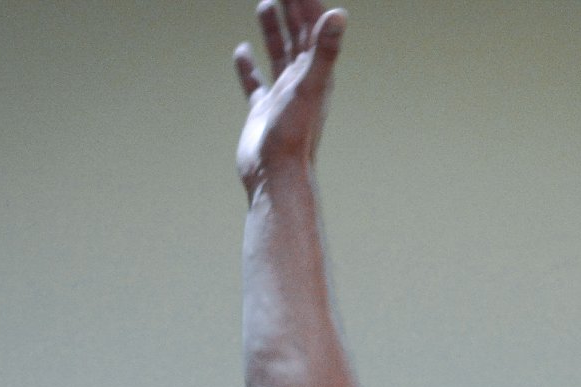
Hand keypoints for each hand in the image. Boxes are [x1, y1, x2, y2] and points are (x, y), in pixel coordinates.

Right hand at [234, 0, 346, 195]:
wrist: (276, 176)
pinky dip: (249, 66)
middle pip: (298, 36)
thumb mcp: (310, 86)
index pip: (313, 27)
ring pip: (279, 54)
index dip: (307, 2)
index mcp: (316, 74)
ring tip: (265, 4)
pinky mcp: (263, 111)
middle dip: (291, 8)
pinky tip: (241, 51)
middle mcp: (302, 82)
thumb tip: (339, 14)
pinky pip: (256, 82)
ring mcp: (282, 96)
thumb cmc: (295, 136)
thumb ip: (325, 50)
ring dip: (273, 30)